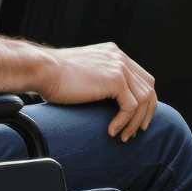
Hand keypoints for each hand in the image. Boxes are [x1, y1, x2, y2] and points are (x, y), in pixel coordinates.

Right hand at [39, 42, 156, 141]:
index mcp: (113, 53)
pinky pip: (130, 106)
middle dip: (146, 112)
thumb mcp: (84, 74)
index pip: (141, 77)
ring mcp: (119, 66)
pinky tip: (111, 131)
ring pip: (143, 99)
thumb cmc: (54, 76)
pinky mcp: (115, 79)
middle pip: (149, 86)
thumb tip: (109, 102)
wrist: (42, 69)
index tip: (136, 119)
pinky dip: (123, 122)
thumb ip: (100, 80)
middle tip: (137, 131)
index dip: (143, 100)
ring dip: (135, 122)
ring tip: (122, 136)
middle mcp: (119, 57)